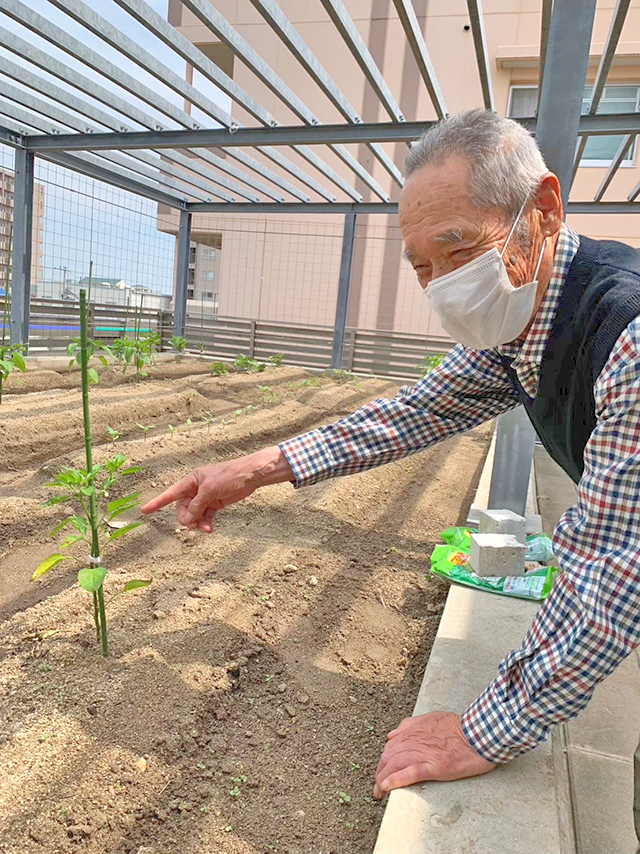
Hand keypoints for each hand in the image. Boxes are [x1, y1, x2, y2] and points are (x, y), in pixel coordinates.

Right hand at [140, 446, 293, 532]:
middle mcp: (196, 489)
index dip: (157, 502)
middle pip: (183, 508)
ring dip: (197, 523)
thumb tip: (187, 519)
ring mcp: (205, 497)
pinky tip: (209, 529)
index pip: (171, 493)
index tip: (144, 511)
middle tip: (195, 523)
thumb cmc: (230, 476)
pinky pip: (205, 516)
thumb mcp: (210, 490)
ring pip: (194, 514)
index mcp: (191, 481)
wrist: (250, 476)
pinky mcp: (215, 504)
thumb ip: (197, 505)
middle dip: (187, 518)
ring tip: (205, 528)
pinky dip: (205, 523)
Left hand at [373, 711, 494, 798]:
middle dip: (379, 773)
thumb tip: (392, 735)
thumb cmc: (458, 727)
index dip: (383, 761)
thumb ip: (410, 725)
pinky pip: (409, 773)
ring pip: (394, 766)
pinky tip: (387, 788)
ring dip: (382, 780)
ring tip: (379, 792)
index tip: (381, 771)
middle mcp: (414, 741)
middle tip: (377, 788)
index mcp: (413, 731)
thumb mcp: (431, 718)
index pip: (390, 747)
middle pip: (388, 758)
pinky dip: (395, 780)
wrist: (478, 733)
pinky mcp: (433, 766)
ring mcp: (423, 753)